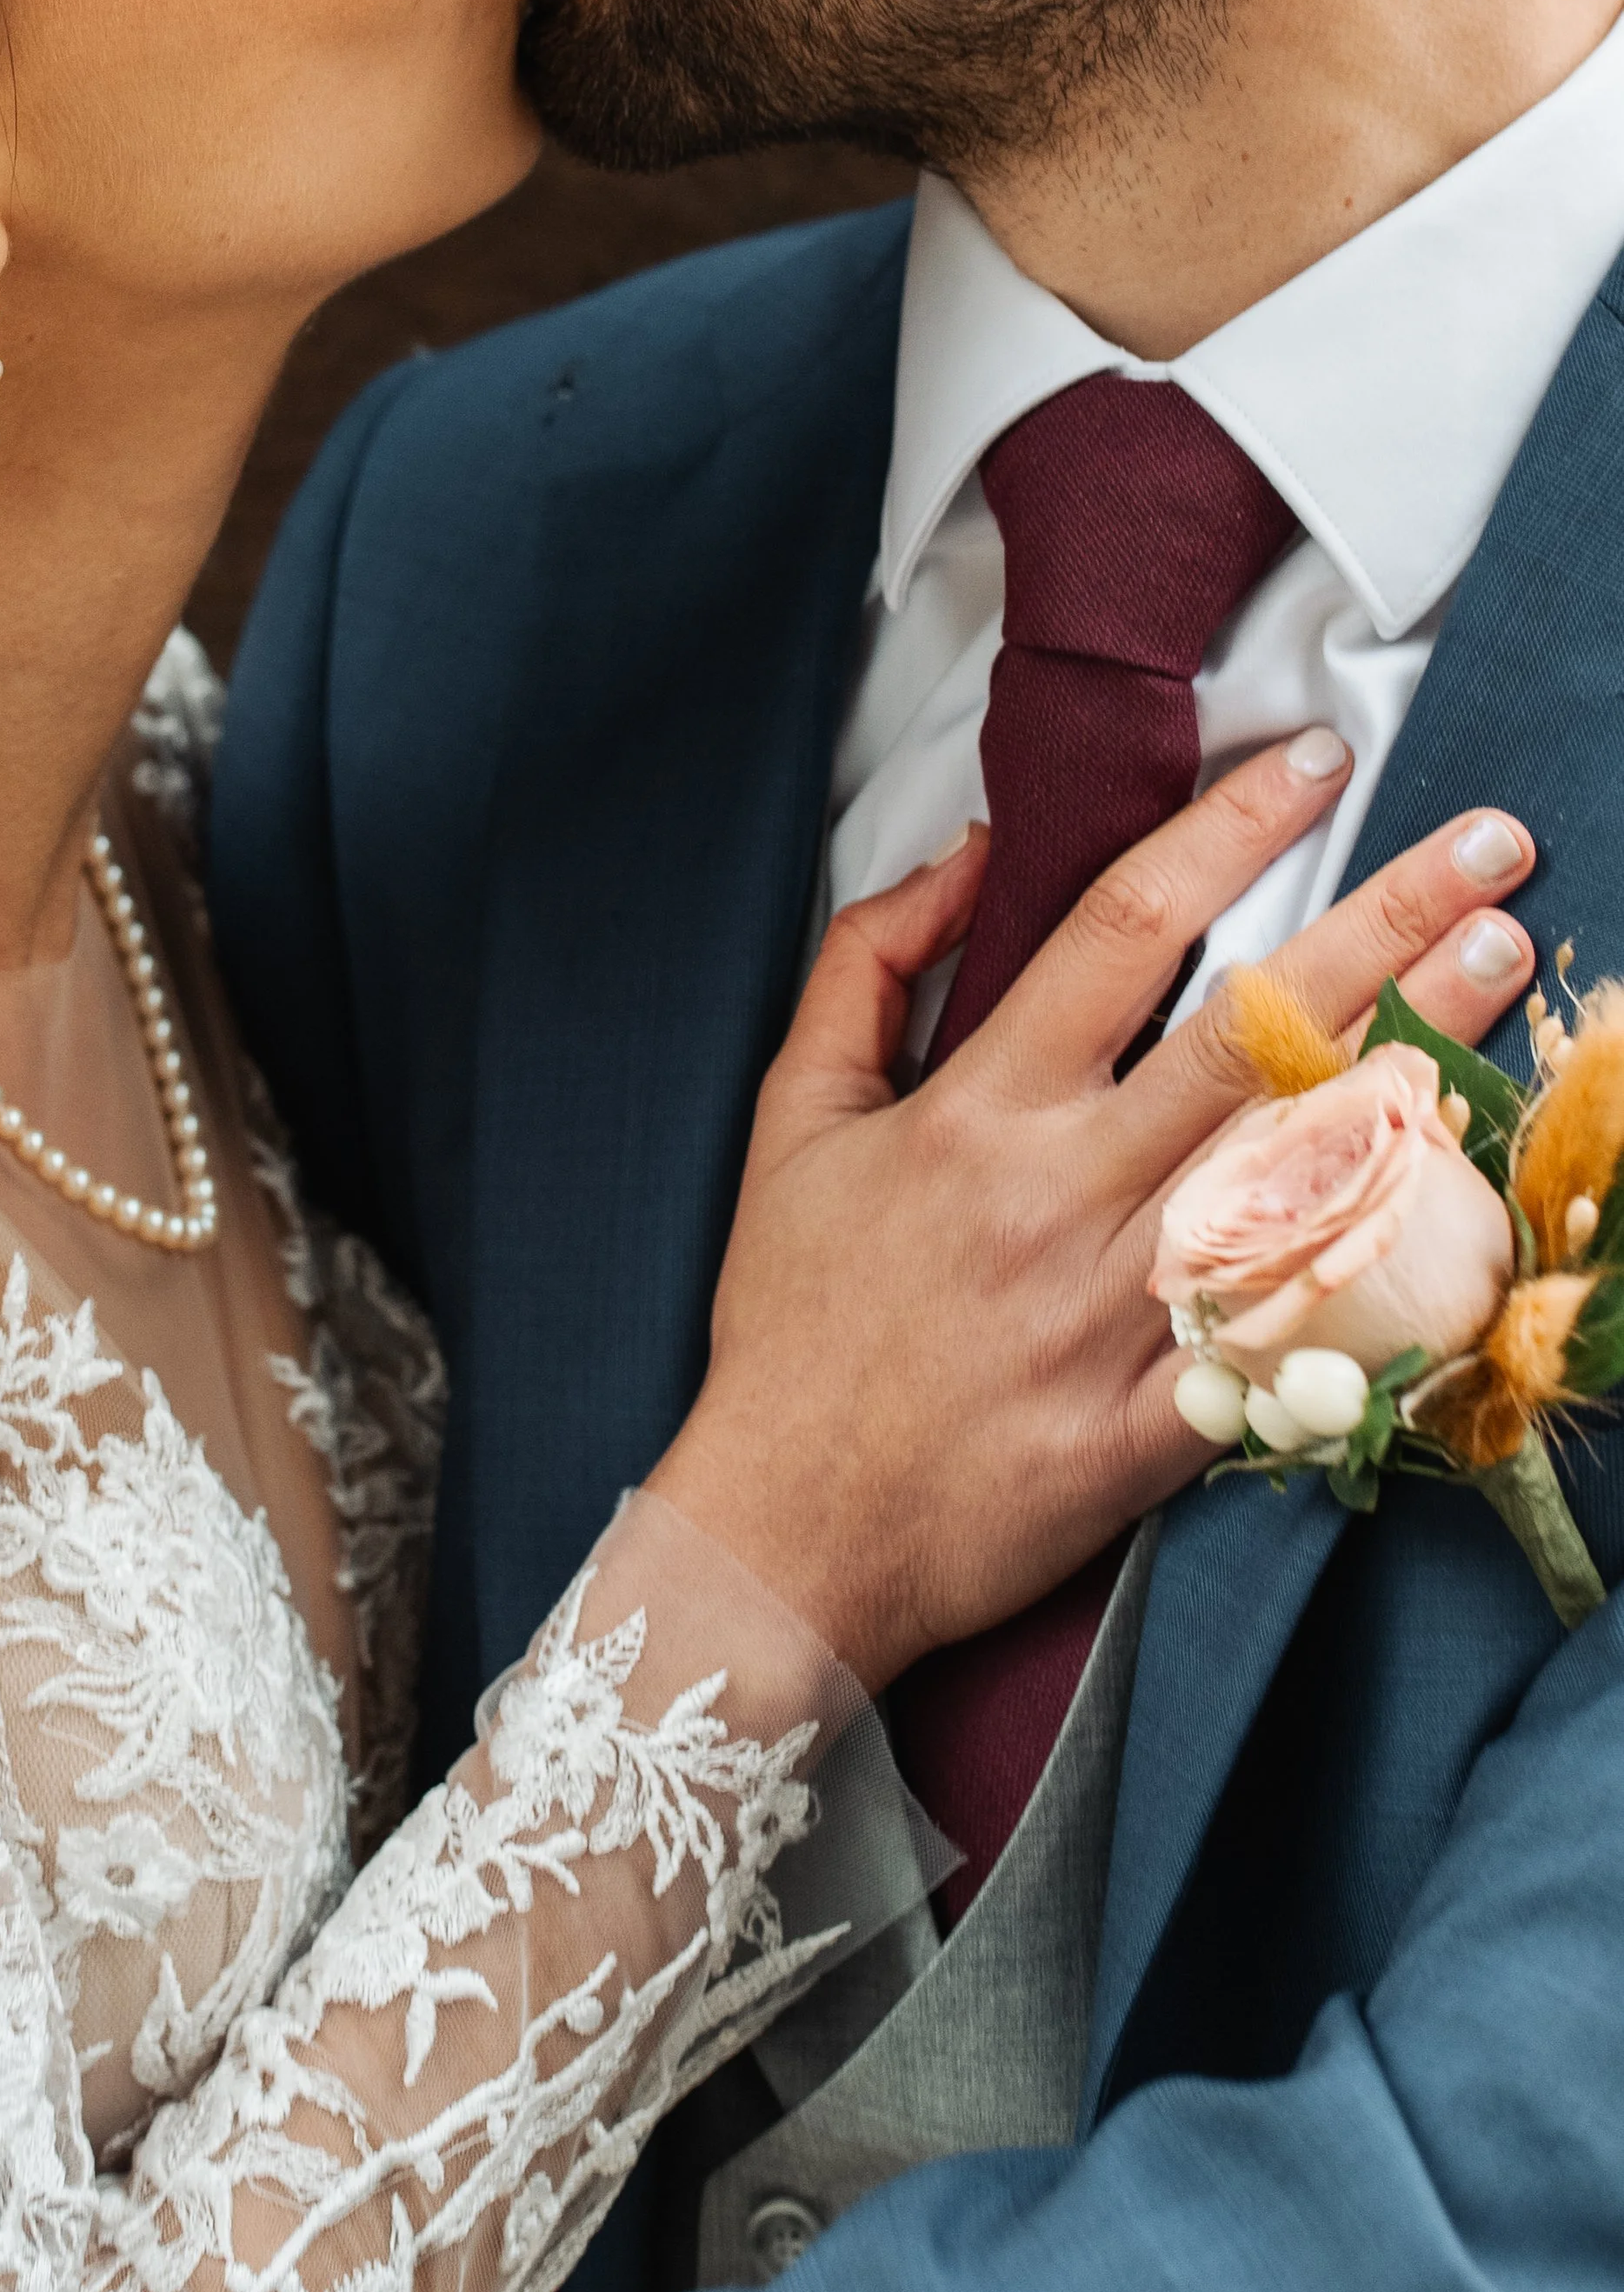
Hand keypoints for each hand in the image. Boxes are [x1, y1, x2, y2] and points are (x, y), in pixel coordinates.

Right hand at [646, 736, 1536, 1688]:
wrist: (791, 1530)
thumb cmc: (792, 1318)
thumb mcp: (790, 1117)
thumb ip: (869, 966)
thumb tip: (967, 852)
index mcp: (980, 1112)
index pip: (1124, 928)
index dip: (1227, 829)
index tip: (1314, 761)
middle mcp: (1069, 1198)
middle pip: (1254, 1031)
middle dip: (1384, 922)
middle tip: (1490, 844)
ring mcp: (1130, 1317)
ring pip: (1304, 1163)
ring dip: (1418, 1058)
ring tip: (1500, 966)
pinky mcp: (1173, 1425)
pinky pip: (1306, 1333)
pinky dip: (1388, 1265)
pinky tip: (1470, 1189)